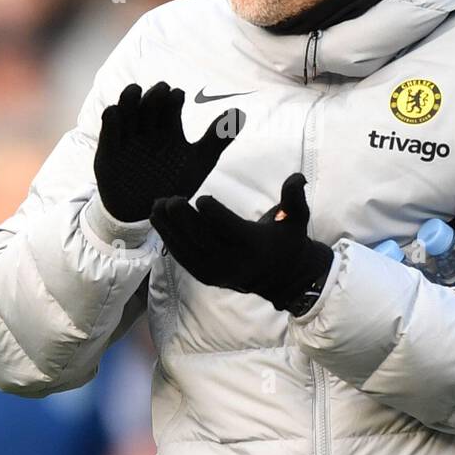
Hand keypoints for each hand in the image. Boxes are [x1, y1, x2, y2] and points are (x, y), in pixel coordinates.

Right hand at [94, 81, 244, 221]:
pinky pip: (109, 130)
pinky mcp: (110, 150)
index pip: (170, 104)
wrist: (151, 211)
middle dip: (154, 95)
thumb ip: (218, 138)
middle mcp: (149, 128)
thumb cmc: (176, 183)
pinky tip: (116, 113)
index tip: (178, 97)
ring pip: (127, 109)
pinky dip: (111, 119)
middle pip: (149, 103)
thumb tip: (240, 114)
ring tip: (135, 91)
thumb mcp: (200, 161)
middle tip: (162, 92)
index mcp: (169, 128)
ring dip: (130, 98)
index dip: (173, 97)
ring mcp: (129, 137)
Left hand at [149, 172, 334, 311]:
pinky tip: (159, 221)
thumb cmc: (286, 240)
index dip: (214, 214)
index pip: (230, 229)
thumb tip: (297, 177)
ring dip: (169, 228)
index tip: (200, 197)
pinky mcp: (206, 276)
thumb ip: (294, 197)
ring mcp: (217, 272)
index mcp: (254, 246)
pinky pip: (183, 258)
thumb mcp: (296, 219)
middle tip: (171, 199)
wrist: (281, 277)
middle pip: (203, 239)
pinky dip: (169, 240)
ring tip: (156, 206)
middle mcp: (233, 263)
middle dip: (184, 219)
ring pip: (187, 249)